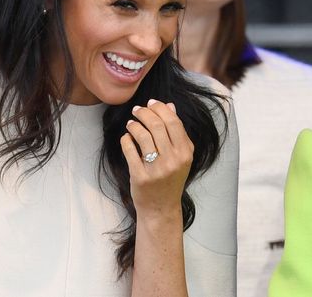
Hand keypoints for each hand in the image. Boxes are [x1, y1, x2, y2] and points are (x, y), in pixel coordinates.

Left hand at [120, 99, 193, 220]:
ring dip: (134, 125)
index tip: (151, 103)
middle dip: (145, 113)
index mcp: (185, 153)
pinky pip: (130, 150)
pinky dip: (126, 140)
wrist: (161, 208)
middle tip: (137, 110)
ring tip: (131, 124)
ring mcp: (157, 169)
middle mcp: (173, 160)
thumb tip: (170, 106)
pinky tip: (127, 138)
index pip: (173, 122)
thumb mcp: (180, 156)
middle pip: (157, 126)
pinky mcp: (141, 177)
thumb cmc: (170, 179)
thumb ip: (176, 132)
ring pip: (143, 136)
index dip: (160, 108)